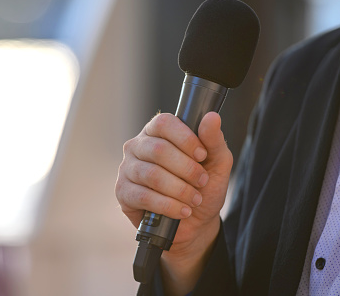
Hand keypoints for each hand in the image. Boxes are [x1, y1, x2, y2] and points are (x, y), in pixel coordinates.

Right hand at [115, 112, 232, 293]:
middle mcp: (138, 146)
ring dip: (179, 190)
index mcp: (158, 132)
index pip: (164, 123)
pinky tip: (182, 210)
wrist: (196, 222)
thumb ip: (214, 140)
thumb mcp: (217, 163)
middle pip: (158, 149)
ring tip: (194, 199)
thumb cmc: (203, 187)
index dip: (185, 138)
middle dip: (186, 169)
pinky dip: (168, 205)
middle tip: (202, 181)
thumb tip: (212, 117)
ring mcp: (127, 168)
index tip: (203, 155)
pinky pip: (144, 196)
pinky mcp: (123, 192)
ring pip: (152, 174)